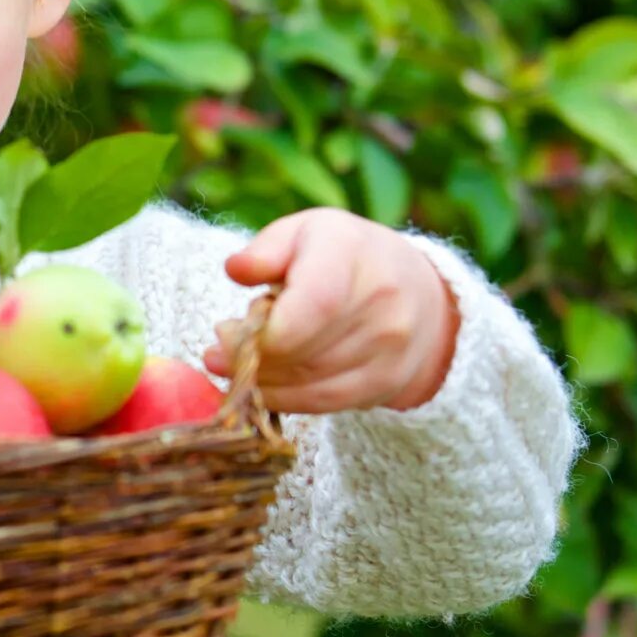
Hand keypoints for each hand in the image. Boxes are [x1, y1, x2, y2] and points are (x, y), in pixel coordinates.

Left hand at [203, 210, 460, 413]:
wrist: (418, 290)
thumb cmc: (345, 255)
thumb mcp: (304, 233)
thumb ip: (266, 250)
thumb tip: (236, 269)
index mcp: (351, 255)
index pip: (314, 306)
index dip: (266, 333)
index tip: (227, 334)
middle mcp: (381, 302)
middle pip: (303, 352)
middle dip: (250, 358)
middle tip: (218, 351)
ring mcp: (391, 347)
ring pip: (310, 383)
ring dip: (263, 382)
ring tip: (234, 367)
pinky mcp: (389, 382)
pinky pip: (327, 404)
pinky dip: (286, 400)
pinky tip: (263, 387)